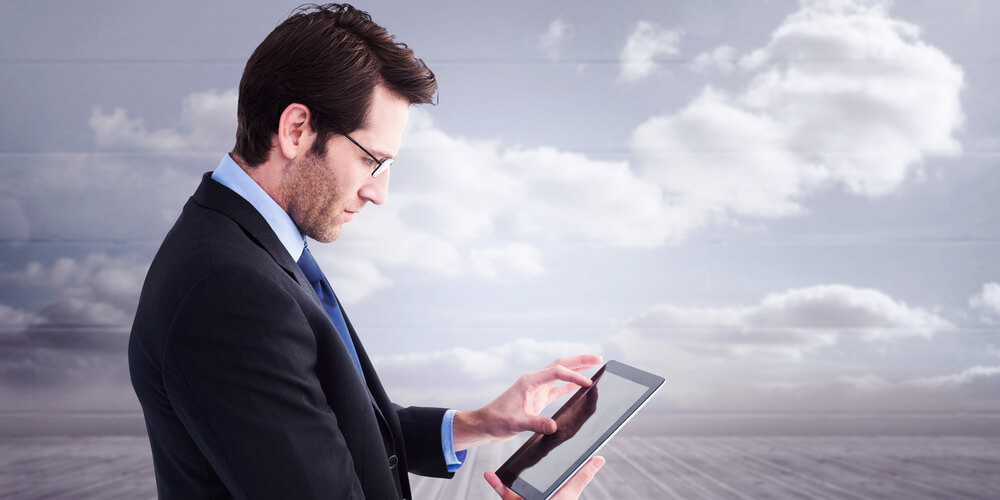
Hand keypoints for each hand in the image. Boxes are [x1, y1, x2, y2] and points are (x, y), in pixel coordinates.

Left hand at [452, 355, 602, 449]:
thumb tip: (554, 426)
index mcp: (529, 381)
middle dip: (580, 361)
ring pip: (560, 374)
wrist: (485, 425)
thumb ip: (535, 423)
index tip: (588, 383)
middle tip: (599, 359)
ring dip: (577, 370)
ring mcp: (536, 389)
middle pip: (560, 365)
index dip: (573, 376)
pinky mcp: (537, 398)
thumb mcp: (515, 423)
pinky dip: (570, 386)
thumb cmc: (496, 421)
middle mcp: (534, 381)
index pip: (556, 372)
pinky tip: (581, 386)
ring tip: (595, 366)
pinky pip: (557, 389)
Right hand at [484, 456, 604, 499]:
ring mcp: (524, 497)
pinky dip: (496, 483)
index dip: (547, 456)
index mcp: (552, 487)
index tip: (544, 438)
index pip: (549, 468)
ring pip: (514, 481)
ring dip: (508, 471)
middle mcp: (537, 491)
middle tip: (521, 446)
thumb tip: (599, 458)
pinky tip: (490, 474)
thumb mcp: (569, 492)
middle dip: (523, 462)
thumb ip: (582, 476)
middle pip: (529, 473)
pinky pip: (503, 491)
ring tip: (505, 459)